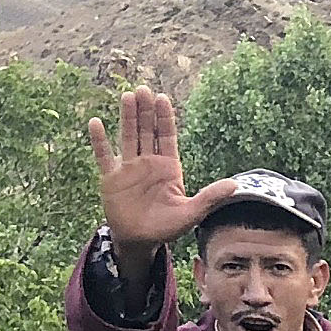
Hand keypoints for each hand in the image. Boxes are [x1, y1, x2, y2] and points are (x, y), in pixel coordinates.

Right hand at [85, 89, 238, 265]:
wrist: (140, 241)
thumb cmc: (167, 227)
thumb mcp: (191, 213)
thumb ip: (210, 197)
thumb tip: (235, 185)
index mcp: (168, 167)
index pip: (167, 137)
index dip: (165, 118)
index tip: (163, 98)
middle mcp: (148, 163)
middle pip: (147, 131)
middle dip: (146, 111)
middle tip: (144, 89)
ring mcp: (128, 168)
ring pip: (127, 137)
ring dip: (127, 118)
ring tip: (127, 97)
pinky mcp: (111, 178)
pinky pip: (104, 156)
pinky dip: (99, 141)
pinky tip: (96, 122)